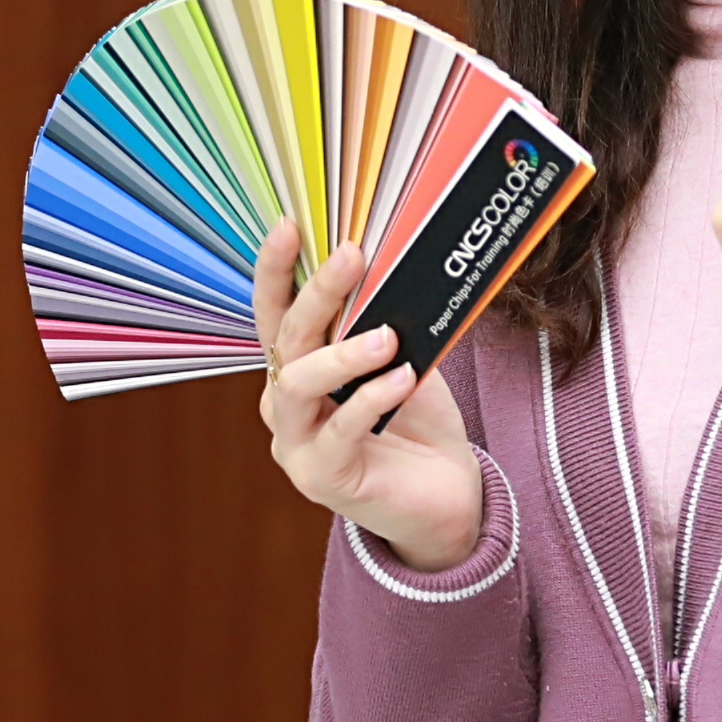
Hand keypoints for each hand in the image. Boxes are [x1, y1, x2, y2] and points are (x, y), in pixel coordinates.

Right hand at [253, 220, 484, 572]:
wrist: (447, 496)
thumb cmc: (419, 423)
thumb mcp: (400, 360)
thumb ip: (381, 325)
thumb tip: (387, 271)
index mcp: (297, 368)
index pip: (275, 312)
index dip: (276, 270)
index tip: (290, 225)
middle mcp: (284, 402)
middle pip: (286, 340)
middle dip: (317, 293)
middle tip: (351, 257)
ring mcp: (296, 443)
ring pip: (299, 385)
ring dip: (342, 354)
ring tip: (387, 338)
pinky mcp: (321, 478)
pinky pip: (338, 431)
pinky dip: (372, 399)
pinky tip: (404, 380)